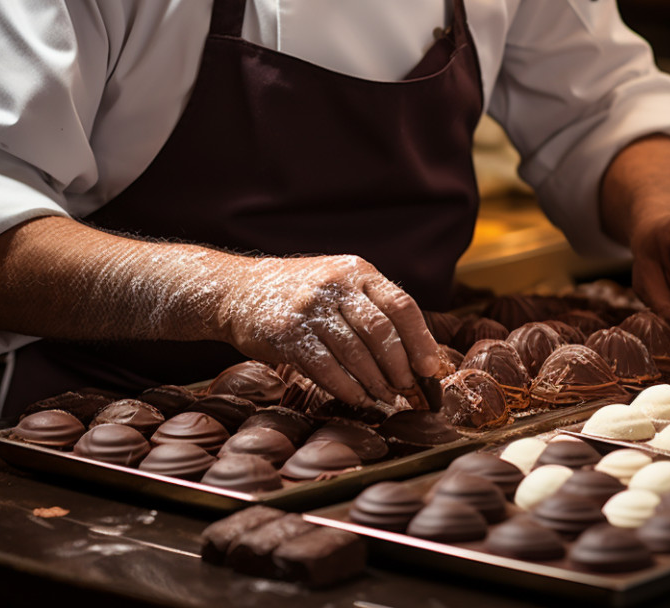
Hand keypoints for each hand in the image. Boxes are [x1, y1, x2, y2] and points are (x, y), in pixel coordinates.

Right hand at [218, 254, 440, 407]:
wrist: (238, 290)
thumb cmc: (302, 294)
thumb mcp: (341, 283)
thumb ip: (374, 307)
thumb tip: (418, 354)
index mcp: (358, 270)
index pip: (402, 305)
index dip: (421, 341)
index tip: (431, 369)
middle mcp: (336, 284)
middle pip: (381, 332)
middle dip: (400, 367)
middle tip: (408, 390)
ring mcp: (310, 308)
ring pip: (355, 353)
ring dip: (375, 382)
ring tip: (385, 397)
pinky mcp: (287, 333)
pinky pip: (326, 368)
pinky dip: (347, 389)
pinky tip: (358, 399)